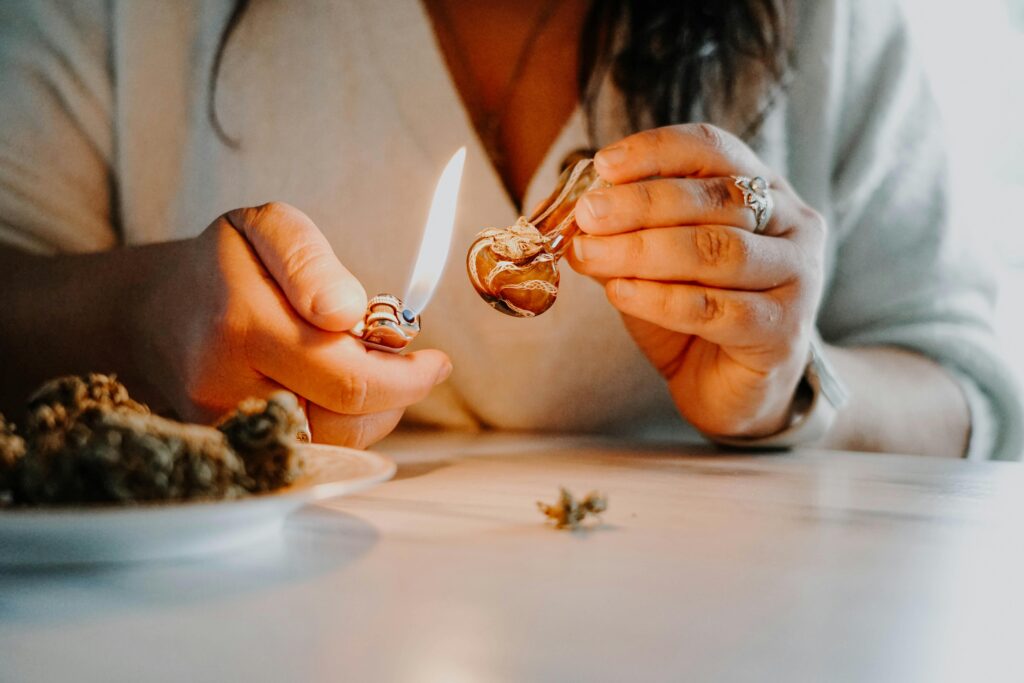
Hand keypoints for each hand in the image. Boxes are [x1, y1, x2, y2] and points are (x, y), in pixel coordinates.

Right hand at [134, 202, 450, 447]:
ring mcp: (224, 428)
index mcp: (242, 326)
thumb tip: (347, 312)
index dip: (407, 378)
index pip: (348, 379)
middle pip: (345, 422)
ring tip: (372, 374)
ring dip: (371, 416)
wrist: (152, 315)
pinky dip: (340, 429)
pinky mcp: (230, 451)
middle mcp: (226, 388)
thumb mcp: (267, 228)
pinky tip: (341, 396)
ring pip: (331, 447)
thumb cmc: (224, 265)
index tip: (436, 362)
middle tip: (410, 365)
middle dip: (394, 396)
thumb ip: (309, 262)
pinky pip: (308, 455)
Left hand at [568, 124, 825, 437]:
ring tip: (591, 255)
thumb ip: (627, 236)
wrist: (731, 390)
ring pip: (717, 251)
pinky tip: (620, 293)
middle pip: (716, 199)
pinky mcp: (782, 331)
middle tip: (588, 215)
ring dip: (643, 250)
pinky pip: (716, 308)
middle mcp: (793, 227)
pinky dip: (660, 298)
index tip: (603, 165)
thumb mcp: (654, 266)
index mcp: (765, 191)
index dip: (657, 151)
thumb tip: (579, 217)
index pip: (714, 150)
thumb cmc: (694, 317)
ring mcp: (797, 279)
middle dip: (641, 203)